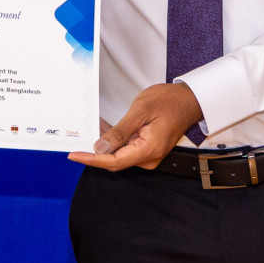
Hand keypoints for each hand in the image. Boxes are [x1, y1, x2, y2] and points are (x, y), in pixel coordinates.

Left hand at [68, 83, 202, 170]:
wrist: (189, 100)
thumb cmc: (169, 101)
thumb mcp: (140, 111)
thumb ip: (120, 132)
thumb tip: (100, 149)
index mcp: (149, 150)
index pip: (114, 161)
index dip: (91, 159)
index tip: (74, 155)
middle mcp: (149, 157)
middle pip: (115, 161)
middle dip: (94, 153)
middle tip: (76, 140)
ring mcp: (149, 154)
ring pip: (119, 155)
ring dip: (104, 145)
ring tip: (90, 128)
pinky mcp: (148, 149)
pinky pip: (126, 149)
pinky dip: (114, 141)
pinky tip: (104, 128)